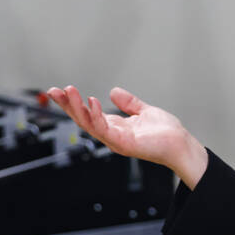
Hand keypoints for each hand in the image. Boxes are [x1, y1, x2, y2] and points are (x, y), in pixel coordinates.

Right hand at [46, 85, 208, 188]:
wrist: (180, 144)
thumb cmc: (166, 133)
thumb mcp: (143, 111)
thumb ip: (129, 103)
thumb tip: (114, 91)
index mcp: (114, 127)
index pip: (88, 114)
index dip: (73, 103)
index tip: (60, 90)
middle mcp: (111, 135)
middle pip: (82, 119)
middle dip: (67, 105)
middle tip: (54, 91)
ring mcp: (116, 140)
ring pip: (89, 124)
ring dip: (76, 108)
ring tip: (68, 92)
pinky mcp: (123, 143)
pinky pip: (104, 129)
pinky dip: (96, 116)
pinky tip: (91, 101)